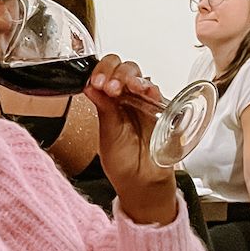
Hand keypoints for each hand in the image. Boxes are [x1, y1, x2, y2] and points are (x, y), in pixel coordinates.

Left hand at [84, 54, 176, 225]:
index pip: (103, 74)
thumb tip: (89, 86)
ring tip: (121, 88)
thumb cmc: (123, 163)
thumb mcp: (107, 135)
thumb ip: (103, 110)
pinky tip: (142, 89)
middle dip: (112, 71)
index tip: (95, 82)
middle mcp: (124, 99)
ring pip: (137, 75)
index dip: (99, 72)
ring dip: (128, 76)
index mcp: (107, 103)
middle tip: (108, 86)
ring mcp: (143, 102)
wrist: (143, 182)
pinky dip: (149, 86)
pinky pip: (156, 91)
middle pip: (120, 68)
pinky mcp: (160, 109)